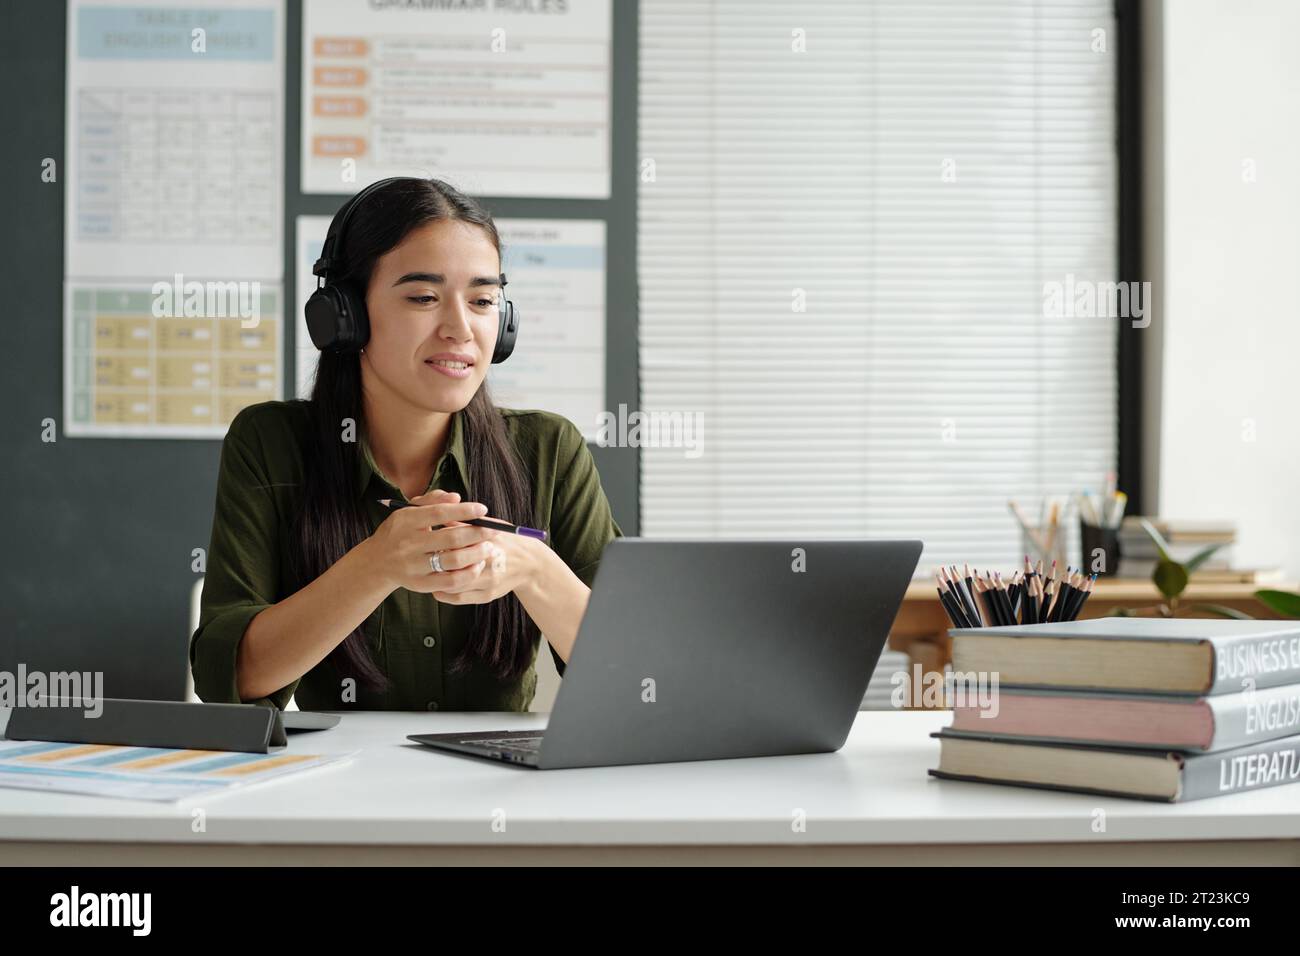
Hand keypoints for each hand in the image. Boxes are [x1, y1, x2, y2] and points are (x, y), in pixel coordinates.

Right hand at [362, 489, 498, 594]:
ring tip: (489, 548)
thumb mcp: (408, 511)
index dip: (463, 511)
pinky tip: (477, 565)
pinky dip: (467, 574)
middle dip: (477, 533)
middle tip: (494, 531)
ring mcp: (414, 566)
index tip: (483, 510)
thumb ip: (432, 500)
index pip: (439, 513)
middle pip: (450, 538)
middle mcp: (408, 544)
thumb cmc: (400, 532)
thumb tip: (457, 498)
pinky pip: (450, 581)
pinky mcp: (420, 584)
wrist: (377, 562)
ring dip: (476, 554)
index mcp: (406, 521)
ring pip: (452, 560)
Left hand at [428, 524, 548, 604]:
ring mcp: (488, 581)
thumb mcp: (491, 525)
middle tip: (426, 556)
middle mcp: (489, 562)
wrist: (532, 563)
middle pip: (452, 563)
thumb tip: (441, 517)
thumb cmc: (508, 540)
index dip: (440, 540)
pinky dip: (444, 594)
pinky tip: (437, 588)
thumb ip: (467, 523)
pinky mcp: (488, 595)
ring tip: (429, 572)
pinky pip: (459, 598)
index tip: (430, 538)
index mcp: (488, 540)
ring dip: (437, 578)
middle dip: (437, 559)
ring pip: (453, 583)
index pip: (455, 541)